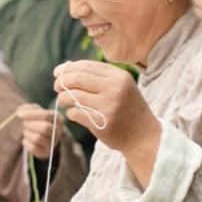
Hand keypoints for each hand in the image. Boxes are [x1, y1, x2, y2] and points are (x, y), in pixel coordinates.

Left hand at [16, 103, 63, 160]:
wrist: (41, 135)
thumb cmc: (37, 120)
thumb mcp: (35, 110)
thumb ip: (28, 108)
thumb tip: (21, 112)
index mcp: (58, 119)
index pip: (46, 115)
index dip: (31, 114)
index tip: (19, 114)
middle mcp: (58, 132)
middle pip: (45, 128)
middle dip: (31, 124)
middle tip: (24, 123)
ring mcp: (53, 143)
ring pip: (38, 138)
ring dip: (27, 133)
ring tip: (26, 131)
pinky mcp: (45, 153)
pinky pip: (34, 148)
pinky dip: (26, 142)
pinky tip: (26, 139)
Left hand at [54, 60, 160, 185]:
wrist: (144, 136)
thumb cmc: (127, 108)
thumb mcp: (120, 86)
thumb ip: (97, 76)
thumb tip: (64, 68)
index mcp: (119, 76)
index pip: (86, 66)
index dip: (68, 68)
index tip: (58, 73)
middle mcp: (115, 88)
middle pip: (76, 78)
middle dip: (61, 81)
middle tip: (57, 87)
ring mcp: (109, 106)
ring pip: (73, 96)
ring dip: (62, 98)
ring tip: (62, 101)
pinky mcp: (102, 123)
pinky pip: (75, 113)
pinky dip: (70, 113)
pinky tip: (74, 113)